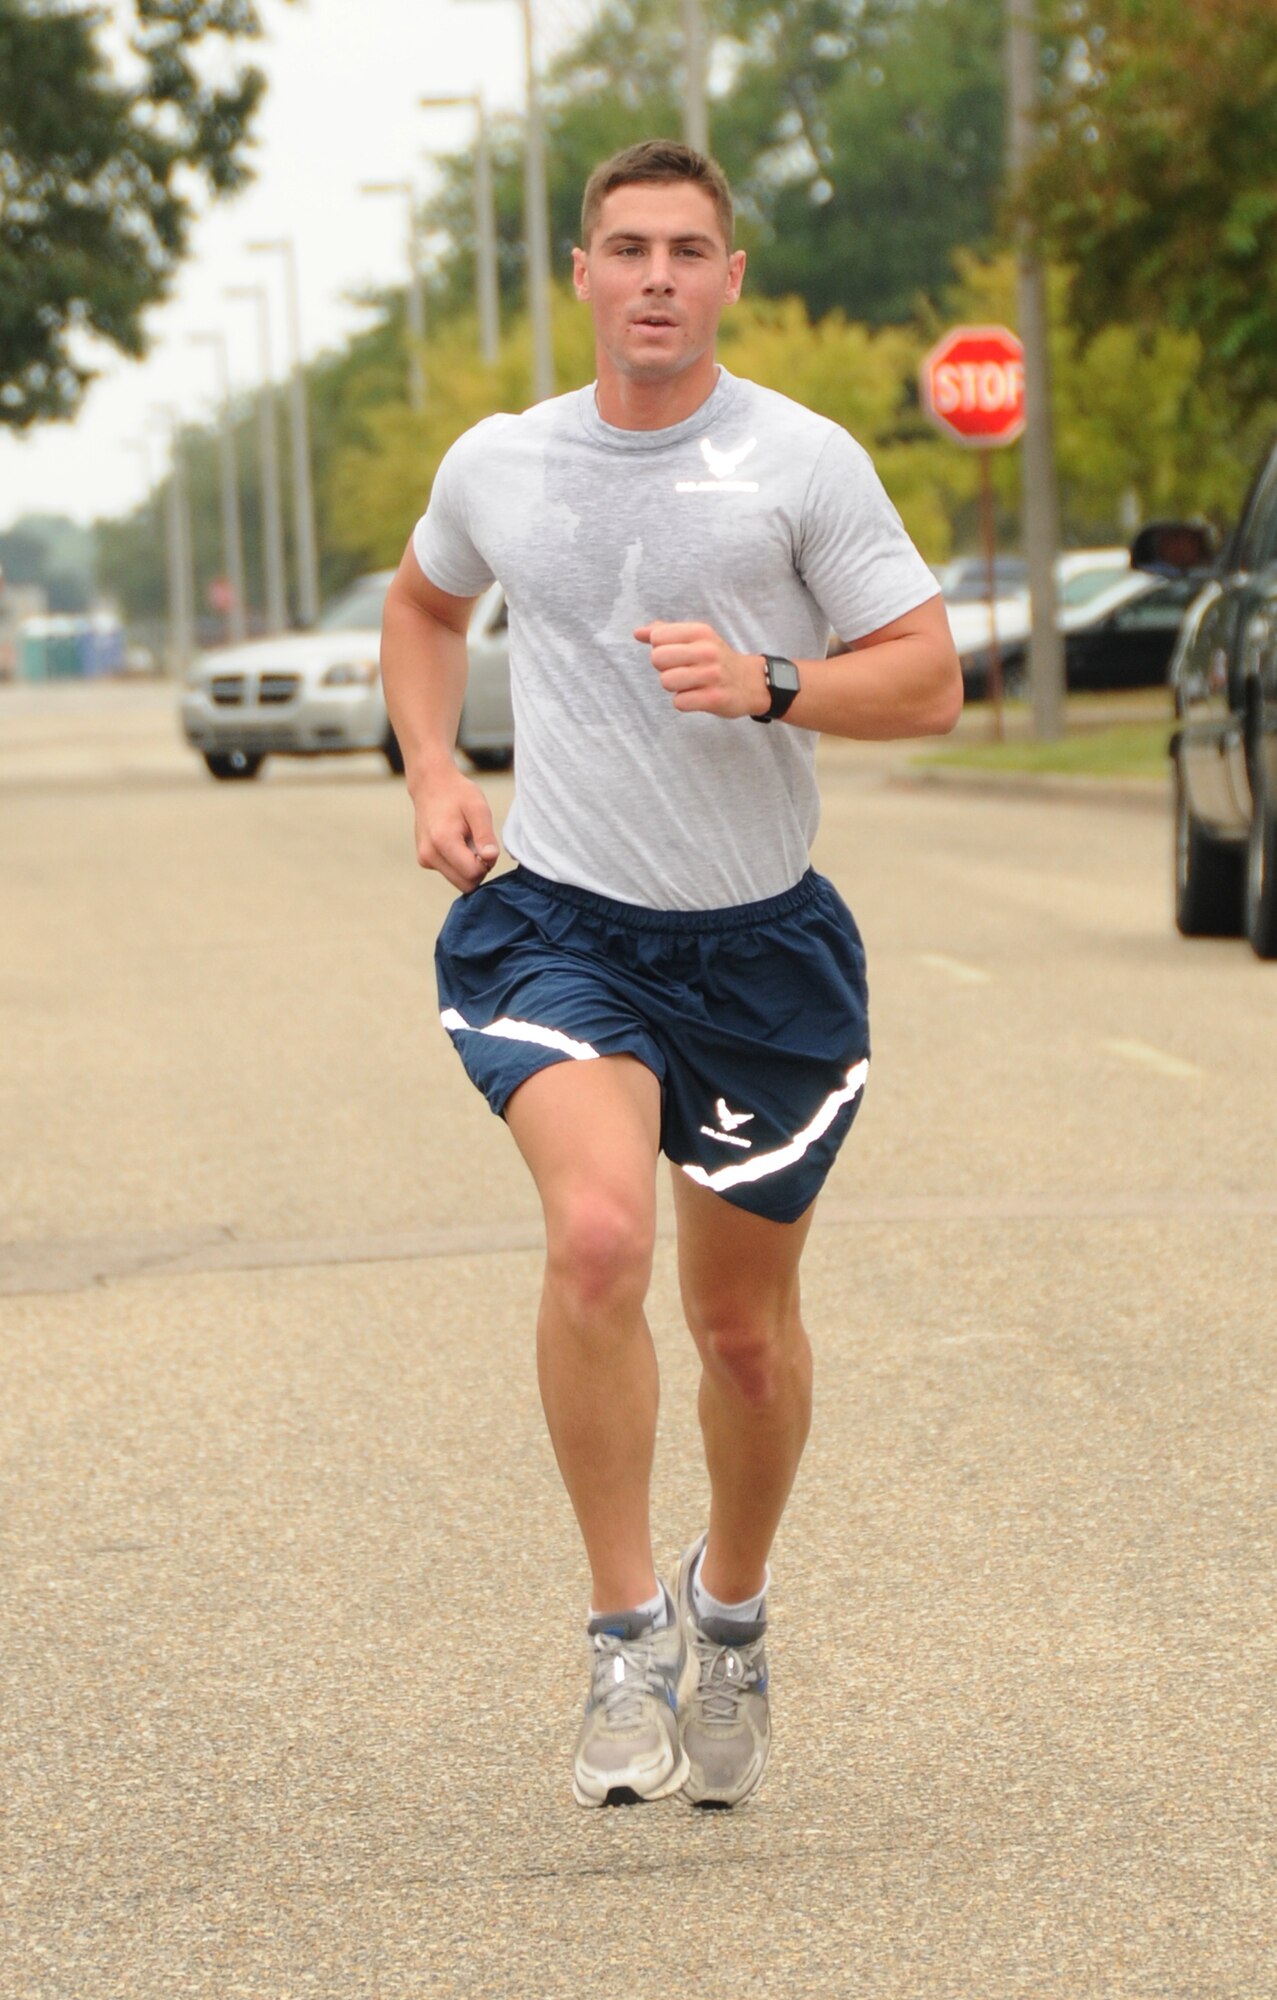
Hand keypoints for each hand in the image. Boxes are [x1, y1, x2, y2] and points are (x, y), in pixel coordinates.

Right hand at [410, 766, 499, 892]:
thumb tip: (490, 859)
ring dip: (469, 868)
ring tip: (467, 841)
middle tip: (479, 844)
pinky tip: (457, 843)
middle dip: (478, 870)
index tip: (485, 844)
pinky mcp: (424, 860)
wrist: (431, 785)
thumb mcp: (478, 808)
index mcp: (443, 841)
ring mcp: (424, 859)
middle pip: (466, 884)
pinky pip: (450, 874)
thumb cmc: (458, 794)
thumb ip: (485, 835)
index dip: (487, 863)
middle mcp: (429, 855)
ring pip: (458, 882)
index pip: (473, 873)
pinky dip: (459, 865)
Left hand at [634, 620, 767, 718]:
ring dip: (674, 687)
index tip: (677, 654)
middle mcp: (707, 651)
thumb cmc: (715, 659)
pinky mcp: (714, 698)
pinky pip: (679, 702)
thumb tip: (637, 632)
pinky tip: (697, 697)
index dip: (660, 648)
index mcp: (700, 632)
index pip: (657, 637)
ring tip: (690, 684)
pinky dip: (684, 703)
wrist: (750, 683)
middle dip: (664, 668)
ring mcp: (712, 675)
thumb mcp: (696, 638)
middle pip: (657, 659)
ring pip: (666, 681)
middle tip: (682, 671)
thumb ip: (666, 632)